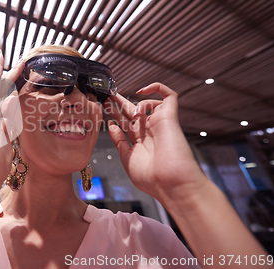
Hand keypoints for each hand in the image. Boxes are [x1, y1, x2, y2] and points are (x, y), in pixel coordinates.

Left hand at [105, 83, 207, 203]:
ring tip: (130, 112)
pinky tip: (142, 92)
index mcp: (139, 142)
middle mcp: (148, 132)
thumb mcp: (127, 160)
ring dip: (134, 102)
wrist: (171, 184)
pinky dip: (158, 88)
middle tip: (106, 94)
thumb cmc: (151, 179)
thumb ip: (119, 141)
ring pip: (146, 103)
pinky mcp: (170, 117)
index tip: (101, 105)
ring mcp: (159, 123)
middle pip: (131, 111)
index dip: (113, 113)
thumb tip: (111, 125)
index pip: (123, 122)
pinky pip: (169, 96)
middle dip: (118, 102)